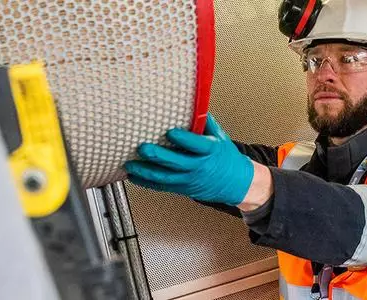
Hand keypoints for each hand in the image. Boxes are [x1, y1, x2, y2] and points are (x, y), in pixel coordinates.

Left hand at [124, 113, 253, 205]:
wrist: (236, 182)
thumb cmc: (225, 156)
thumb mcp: (220, 136)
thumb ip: (204, 122)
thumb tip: (193, 102)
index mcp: (210, 150)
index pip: (196, 144)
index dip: (183, 138)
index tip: (170, 131)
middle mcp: (198, 166)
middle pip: (176, 162)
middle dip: (158, 156)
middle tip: (142, 148)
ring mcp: (189, 179)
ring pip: (165, 177)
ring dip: (146, 171)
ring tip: (130, 165)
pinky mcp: (182, 188)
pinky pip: (162, 187)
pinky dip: (146, 182)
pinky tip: (134, 177)